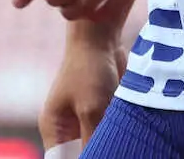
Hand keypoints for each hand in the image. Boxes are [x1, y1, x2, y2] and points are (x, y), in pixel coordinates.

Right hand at [40, 31, 126, 149]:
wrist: (101, 36)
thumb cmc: (89, 69)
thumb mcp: (91, 108)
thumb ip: (91, 138)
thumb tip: (99, 155)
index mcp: (55, 129)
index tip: (102, 155)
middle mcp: (67, 126)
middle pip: (81, 152)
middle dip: (99, 150)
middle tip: (118, 148)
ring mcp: (84, 116)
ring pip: (98, 139)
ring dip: (111, 139)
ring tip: (123, 137)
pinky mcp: (102, 107)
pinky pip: (109, 126)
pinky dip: (118, 127)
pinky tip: (129, 127)